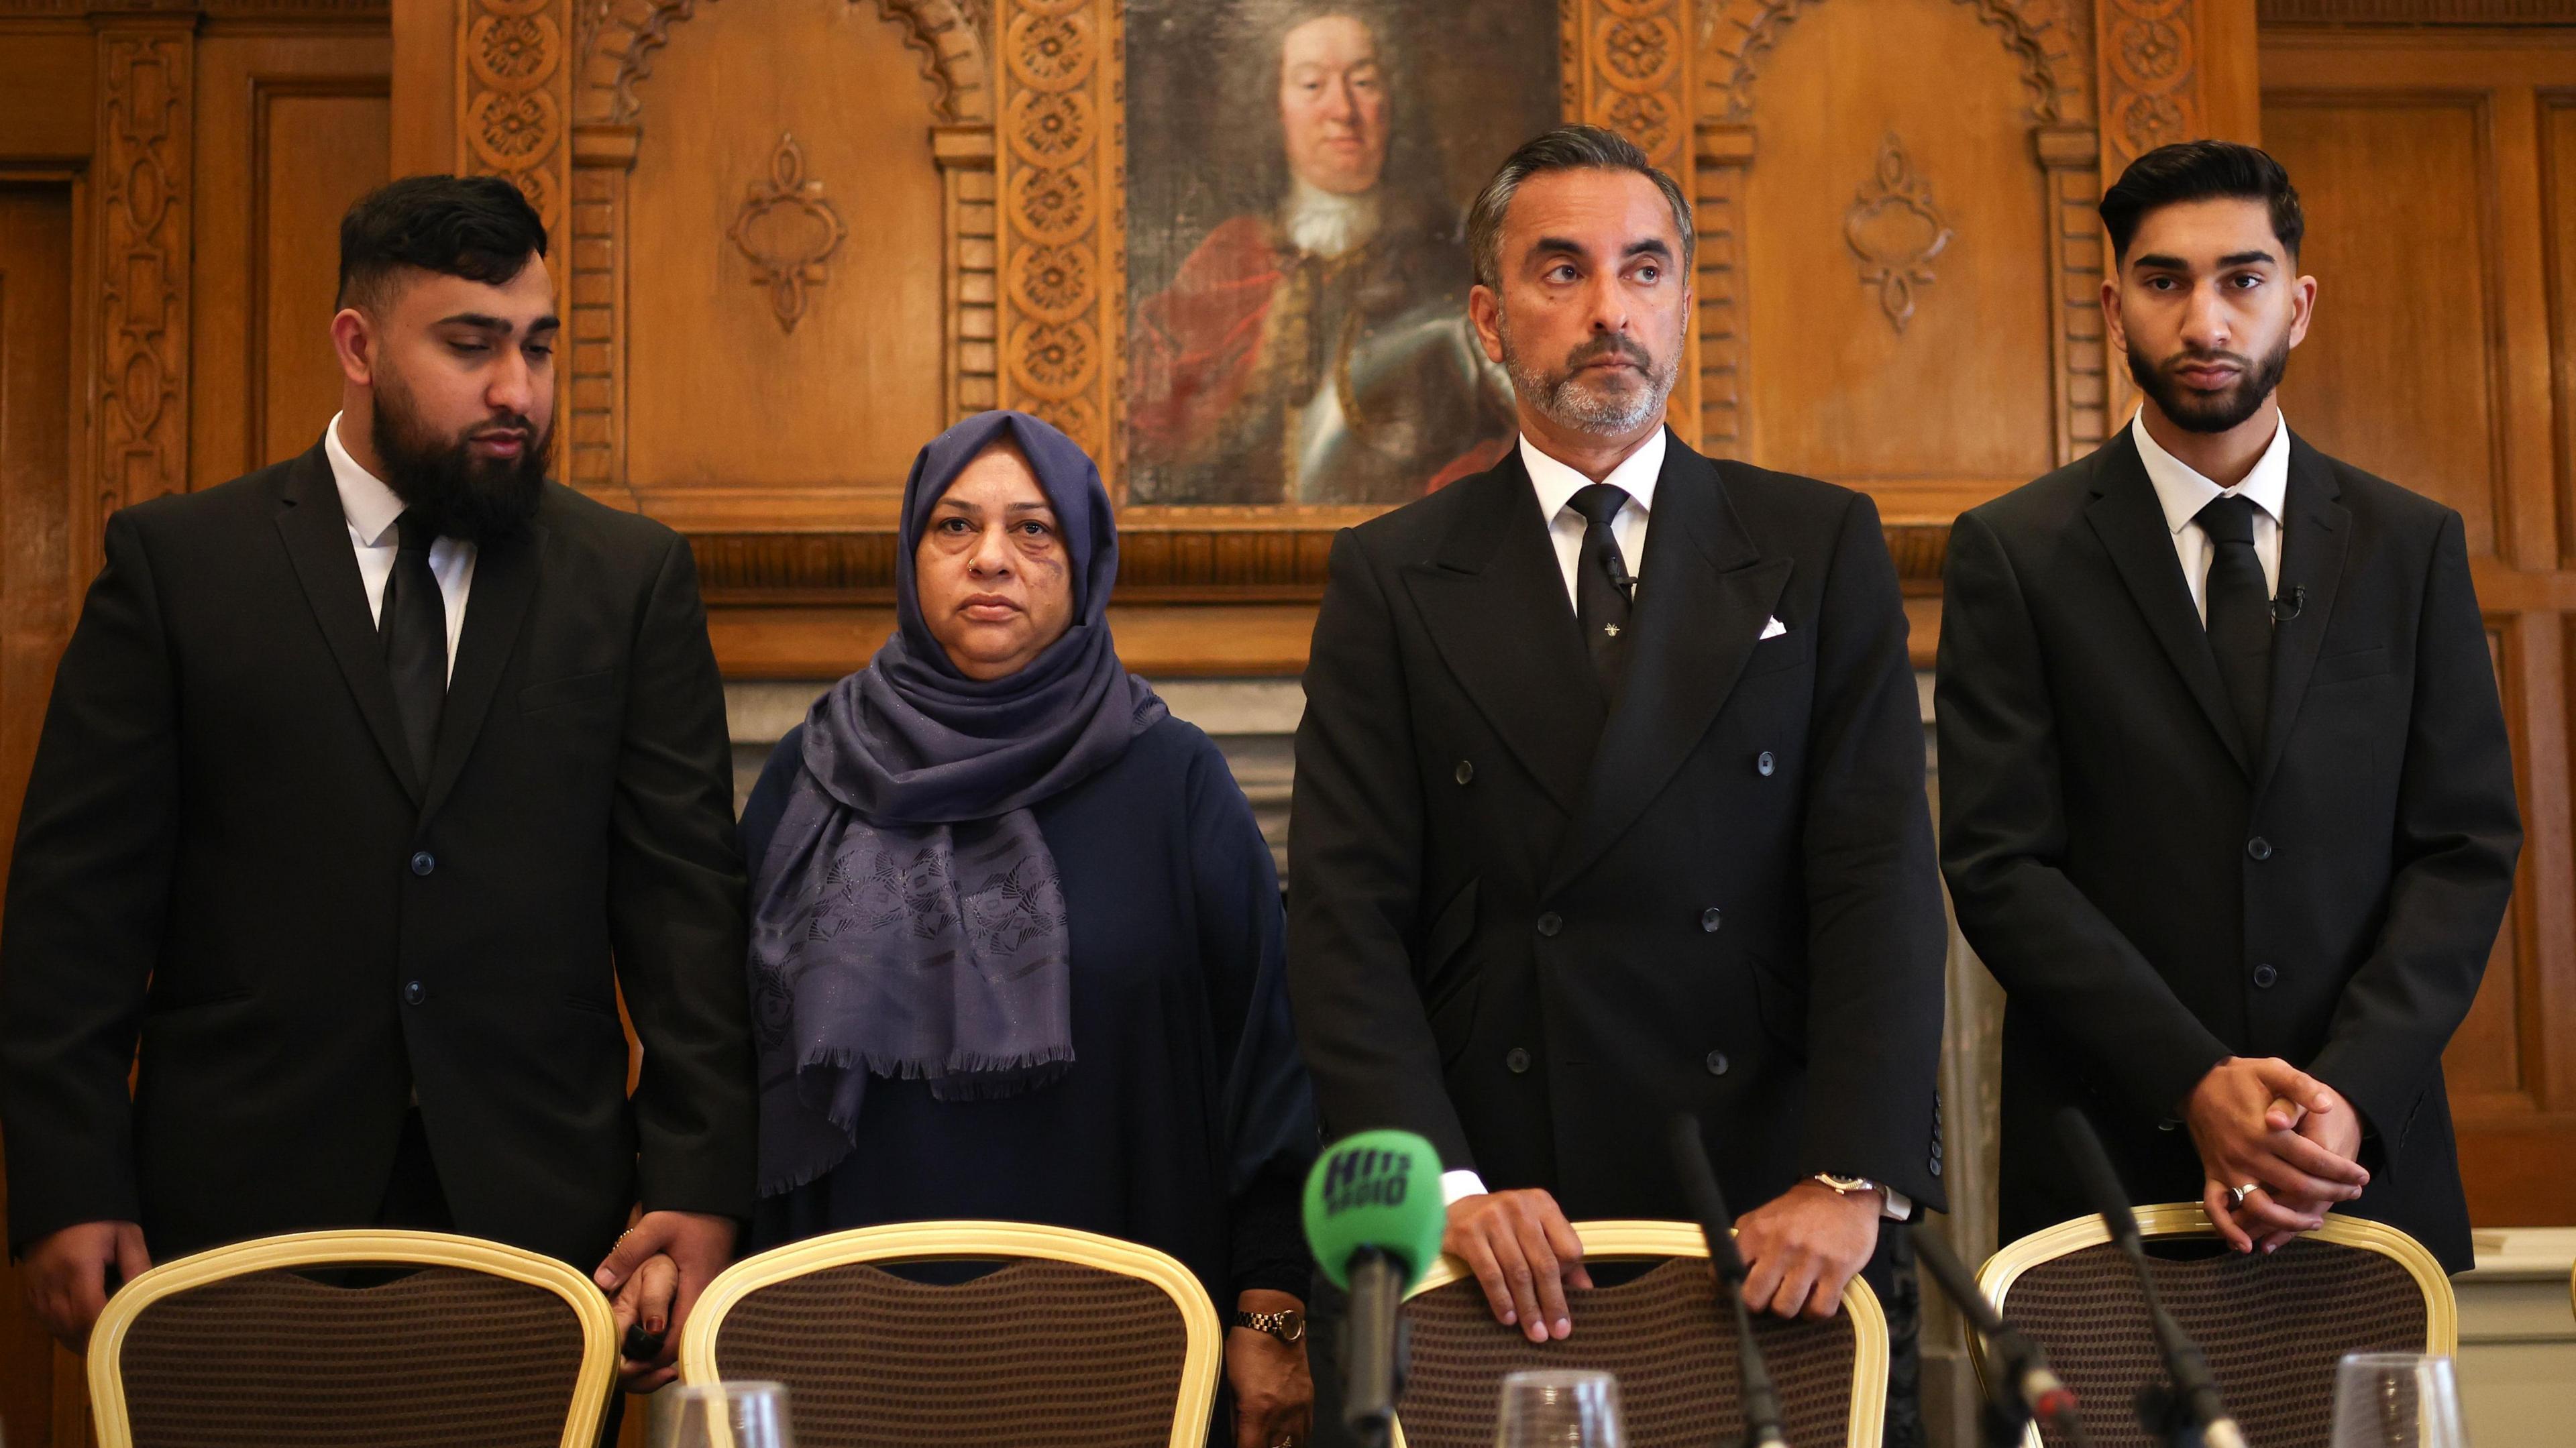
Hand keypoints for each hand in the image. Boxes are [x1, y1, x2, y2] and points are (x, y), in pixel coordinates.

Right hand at [21, 1220, 150, 1348]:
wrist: (58, 1205)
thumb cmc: (98, 1219)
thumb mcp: (125, 1235)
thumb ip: (137, 1265)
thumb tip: (148, 1295)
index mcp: (78, 1267)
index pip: (89, 1311)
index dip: (106, 1330)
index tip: (125, 1339)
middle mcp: (53, 1282)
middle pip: (71, 1326)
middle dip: (94, 1340)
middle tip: (118, 1347)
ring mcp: (37, 1289)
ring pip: (56, 1328)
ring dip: (78, 1339)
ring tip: (102, 1345)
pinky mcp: (30, 1292)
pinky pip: (45, 1322)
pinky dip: (64, 1331)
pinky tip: (81, 1333)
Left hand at [593, 1209, 736, 1383]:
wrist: (715, 1197)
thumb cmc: (688, 1211)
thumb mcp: (656, 1226)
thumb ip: (628, 1253)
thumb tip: (601, 1280)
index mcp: (698, 1286)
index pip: (680, 1337)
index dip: (656, 1356)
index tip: (630, 1362)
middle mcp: (708, 1297)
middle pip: (686, 1343)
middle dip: (657, 1359)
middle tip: (626, 1364)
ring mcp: (709, 1295)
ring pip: (689, 1334)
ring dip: (664, 1347)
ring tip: (634, 1352)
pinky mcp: (706, 1291)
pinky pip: (691, 1322)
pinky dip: (672, 1333)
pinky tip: (651, 1331)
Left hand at [1226, 1290, 1312, 1447]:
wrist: (1274, 1322)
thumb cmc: (1245, 1348)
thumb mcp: (1229, 1383)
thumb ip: (1235, 1417)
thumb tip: (1236, 1437)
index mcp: (1259, 1410)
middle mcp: (1283, 1413)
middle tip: (1252, 1443)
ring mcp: (1300, 1408)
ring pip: (1295, 1446)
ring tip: (1269, 1444)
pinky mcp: (1308, 1400)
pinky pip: (1305, 1432)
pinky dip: (1294, 1441)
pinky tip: (1284, 1440)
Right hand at [1443, 1189, 1591, 1341]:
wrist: (1453, 1211)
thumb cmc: (1502, 1226)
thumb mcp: (1533, 1231)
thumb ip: (1560, 1255)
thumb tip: (1586, 1291)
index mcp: (1542, 1205)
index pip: (1569, 1247)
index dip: (1569, 1277)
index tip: (1565, 1303)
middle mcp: (1520, 1207)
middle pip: (1544, 1263)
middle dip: (1553, 1302)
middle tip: (1558, 1332)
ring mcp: (1492, 1218)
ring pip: (1518, 1272)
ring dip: (1528, 1307)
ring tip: (1535, 1332)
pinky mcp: (1469, 1233)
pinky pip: (1490, 1274)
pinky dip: (1501, 1299)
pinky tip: (1508, 1318)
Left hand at [1734, 1181, 1879, 1319]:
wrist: (1842, 1197)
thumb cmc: (1798, 1212)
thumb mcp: (1763, 1216)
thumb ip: (1742, 1240)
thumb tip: (1725, 1271)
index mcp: (1757, 1233)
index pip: (1728, 1273)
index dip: (1730, 1288)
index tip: (1739, 1290)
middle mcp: (1781, 1246)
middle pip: (1754, 1299)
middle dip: (1758, 1305)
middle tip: (1767, 1298)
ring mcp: (1810, 1260)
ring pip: (1785, 1309)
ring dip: (1788, 1308)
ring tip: (1792, 1297)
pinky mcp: (1838, 1271)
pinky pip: (1819, 1311)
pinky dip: (1815, 1312)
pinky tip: (1814, 1300)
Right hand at [2184, 1058, 2367, 1251]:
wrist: (2194, 1081)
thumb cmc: (2238, 1077)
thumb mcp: (2272, 1069)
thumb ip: (2301, 1086)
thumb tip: (2327, 1105)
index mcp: (2266, 1132)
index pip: (2313, 1159)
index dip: (2341, 1171)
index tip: (2362, 1176)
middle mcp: (2248, 1156)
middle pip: (2297, 1186)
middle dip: (2330, 1194)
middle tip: (2352, 1194)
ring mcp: (2228, 1169)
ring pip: (2262, 1208)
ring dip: (2291, 1222)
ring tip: (2315, 1222)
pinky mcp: (2212, 1175)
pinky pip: (2216, 1209)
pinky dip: (2228, 1230)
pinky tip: (2246, 1245)